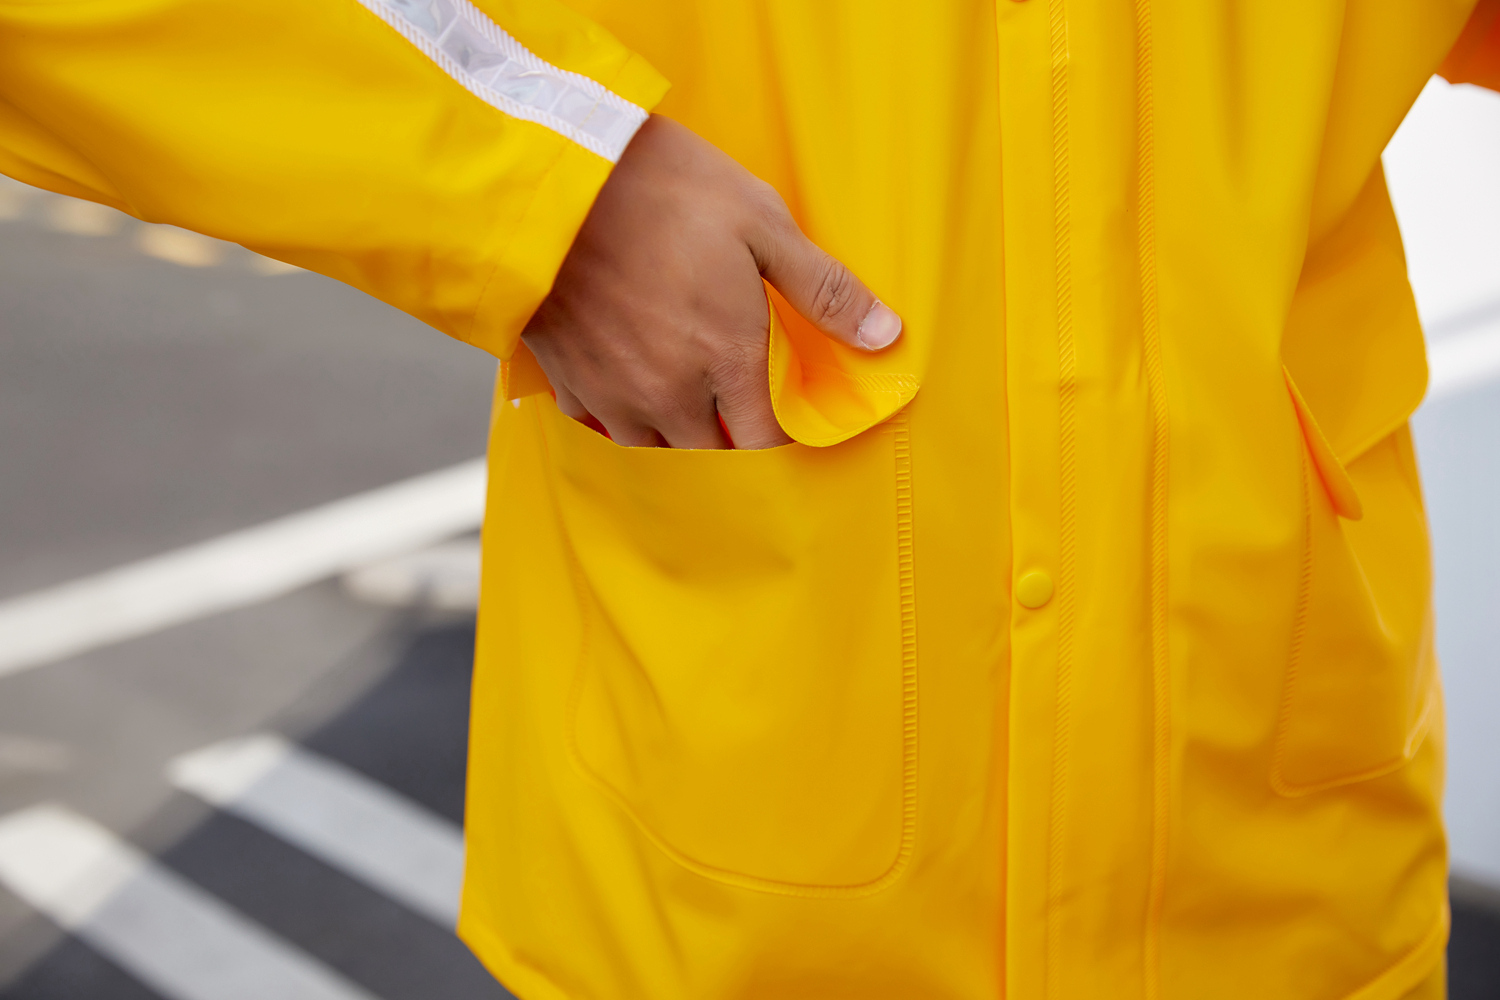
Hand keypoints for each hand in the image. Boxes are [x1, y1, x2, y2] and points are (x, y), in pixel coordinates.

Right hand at [520, 115, 901, 448]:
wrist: (556, 176)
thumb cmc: (665, 192)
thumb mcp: (761, 224)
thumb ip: (823, 289)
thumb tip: (885, 336)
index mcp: (725, 363)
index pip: (765, 448)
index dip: (782, 448)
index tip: (788, 428)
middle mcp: (668, 395)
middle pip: (710, 459)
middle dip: (730, 443)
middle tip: (741, 411)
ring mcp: (612, 393)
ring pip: (654, 452)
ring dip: (676, 437)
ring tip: (689, 402)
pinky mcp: (566, 379)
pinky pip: (600, 426)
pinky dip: (621, 415)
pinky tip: (631, 383)